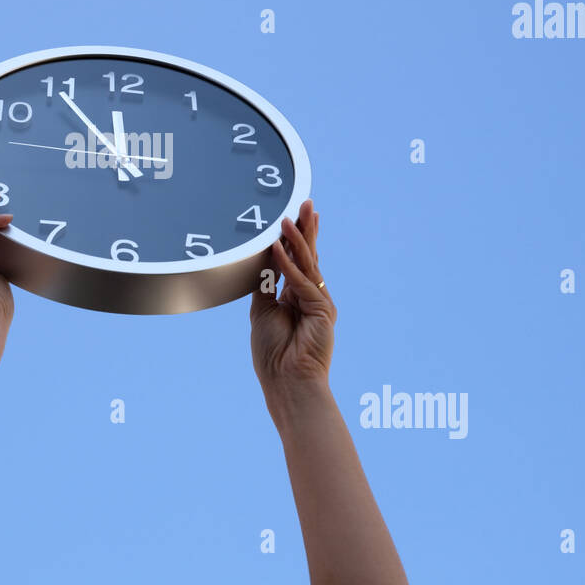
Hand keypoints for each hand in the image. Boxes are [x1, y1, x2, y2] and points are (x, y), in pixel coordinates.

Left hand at [250, 199, 336, 396]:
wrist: (286, 381)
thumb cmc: (273, 353)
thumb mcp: (262, 311)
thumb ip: (265, 285)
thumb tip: (262, 260)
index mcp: (297, 297)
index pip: (298, 261)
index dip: (297, 239)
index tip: (296, 216)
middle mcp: (311, 296)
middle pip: (308, 256)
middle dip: (307, 229)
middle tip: (306, 203)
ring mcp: (319, 302)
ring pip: (307, 264)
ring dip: (297, 240)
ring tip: (288, 218)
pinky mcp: (322, 309)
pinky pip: (301, 281)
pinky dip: (287, 265)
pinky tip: (277, 249)